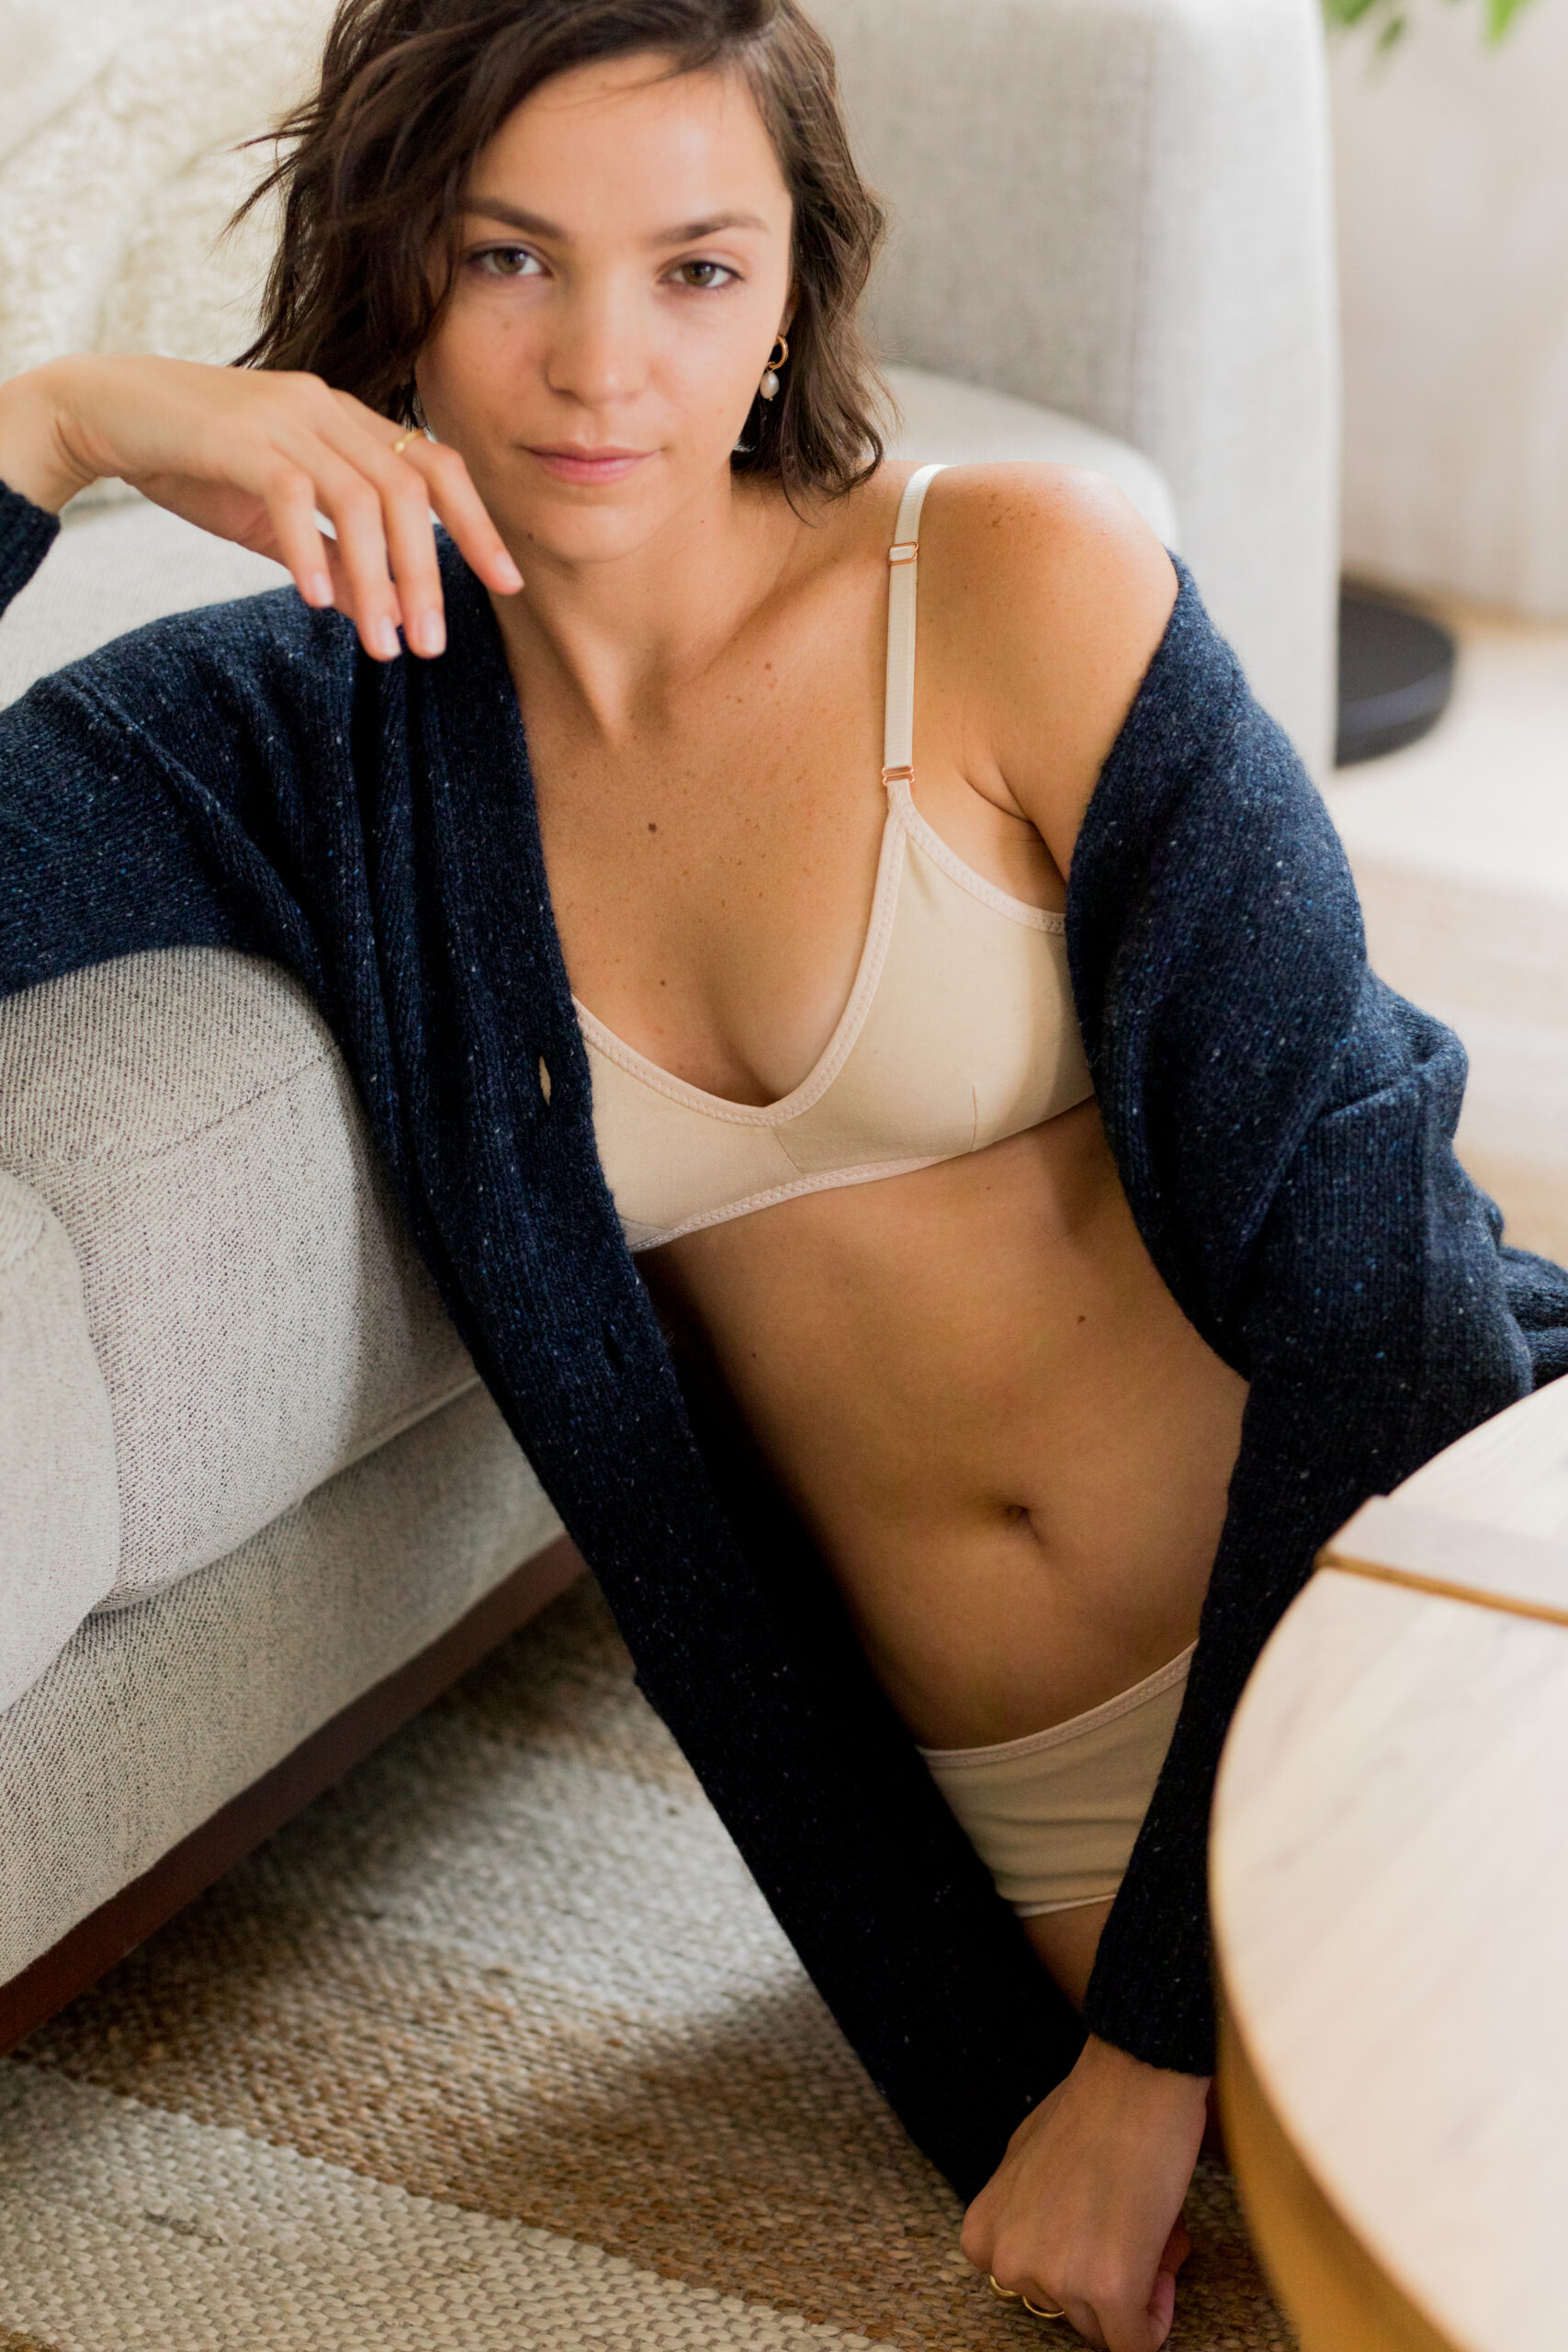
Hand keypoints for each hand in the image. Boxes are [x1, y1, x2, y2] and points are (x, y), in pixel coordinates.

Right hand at [0, 352, 521, 659]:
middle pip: (409, 489)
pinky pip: (291, 496)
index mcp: (347, 423)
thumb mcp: (274, 516)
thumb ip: (330, 553)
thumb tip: (383, 610)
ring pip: (358, 499)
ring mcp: (284, 416)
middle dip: (429, 572)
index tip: (506, 584)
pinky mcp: (238, 435)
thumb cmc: (196, 463)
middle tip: (433, 645)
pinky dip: (310, 551)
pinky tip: (318, 602)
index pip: (435, 468)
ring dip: (376, 579)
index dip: (477, 524)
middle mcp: (326, 410)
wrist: (106, 413)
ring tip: (382, 646)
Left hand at [960, 2035, 1208, 2351]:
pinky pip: (1135, 2343)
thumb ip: (1025, 2215)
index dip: (1075, 2265)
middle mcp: (1008, 2264)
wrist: (1134, 2079)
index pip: (1033, 2289)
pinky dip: (1156, 2320)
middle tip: (1136, 2224)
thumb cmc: (1089, 2109)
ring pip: (1105, 2325)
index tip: (1101, 2231)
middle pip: (1070, 2310)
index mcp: (983, 2235)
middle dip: (1110, 2277)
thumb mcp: (1024, 2163)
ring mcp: (1056, 2280)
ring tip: (1152, 2225)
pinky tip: (1164, 2265)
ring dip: (1138, 2288)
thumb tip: (1058, 2256)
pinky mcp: (1109, 2290)